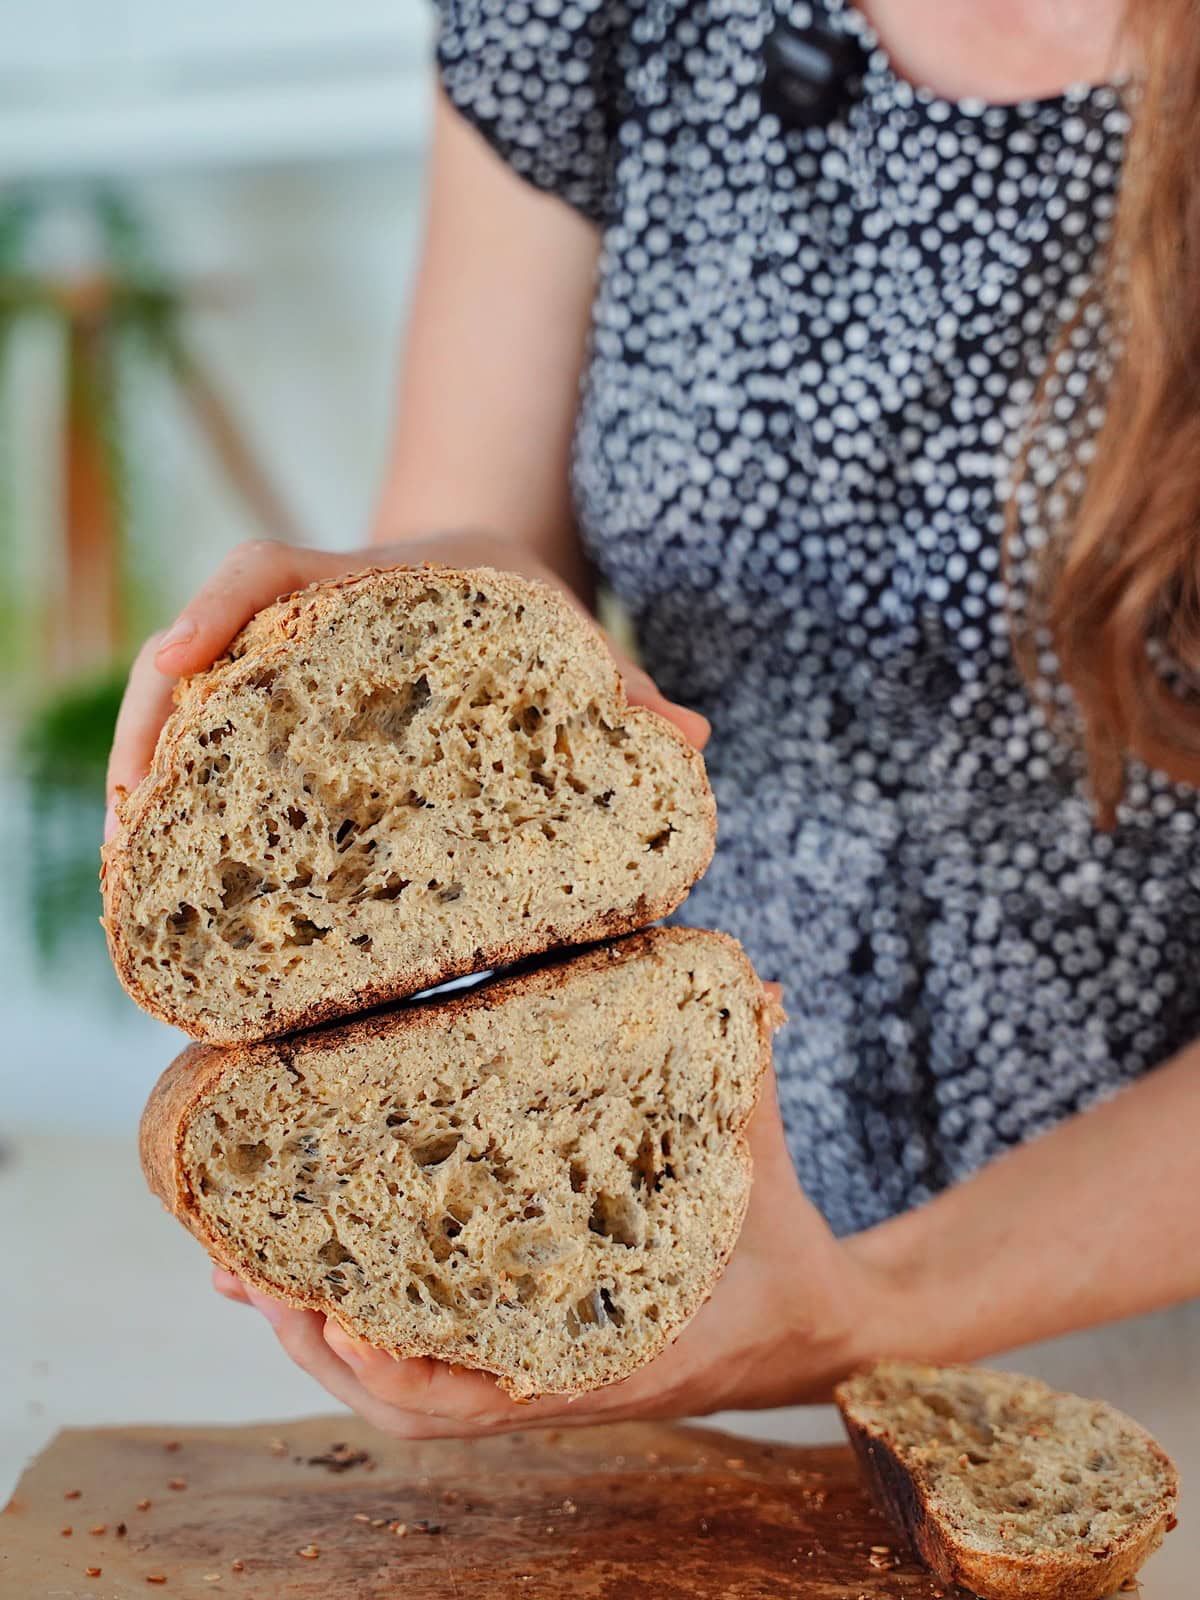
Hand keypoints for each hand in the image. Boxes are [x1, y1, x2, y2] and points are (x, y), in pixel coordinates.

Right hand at [105, 532, 709, 839]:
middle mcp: (311, 616)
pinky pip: (213, 731)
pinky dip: (182, 781)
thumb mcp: (567, 635)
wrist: (489, 566)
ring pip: (192, 696)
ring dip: (149, 760)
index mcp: (373, 582)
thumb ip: (620, 683)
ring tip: (128, 855)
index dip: (220, 606)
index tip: (182, 657)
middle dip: (153, 716)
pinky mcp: (280, 699)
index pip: (274, 568)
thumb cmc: (524, 608)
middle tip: (131, 802)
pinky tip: (164, 853)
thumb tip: (690, 739)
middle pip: (203, 642)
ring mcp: (285, 658)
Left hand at [213, 1070, 893, 1438]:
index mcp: (613, 1350)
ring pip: (403, 1392)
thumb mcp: (760, 1153)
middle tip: (240, 1268)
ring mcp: (529, 1376)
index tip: (341, 1315)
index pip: (490, 1388)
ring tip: (240, 1274)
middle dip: (317, 1338)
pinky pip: (422, 1370)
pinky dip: (356, 1338)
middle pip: (411, 1397)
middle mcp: (556, 1377)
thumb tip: (744, 979)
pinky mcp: (517, 1360)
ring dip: (317, 1342)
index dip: (408, 1362)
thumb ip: (746, 1066)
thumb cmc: (776, 1243)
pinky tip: (303, 1286)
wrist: (805, 1324)